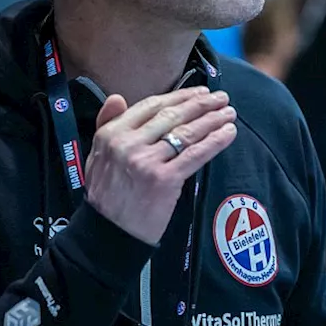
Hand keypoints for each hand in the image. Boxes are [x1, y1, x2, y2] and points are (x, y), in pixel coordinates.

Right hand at [84, 87, 237, 243]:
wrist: (109, 234)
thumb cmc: (107, 195)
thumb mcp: (96, 155)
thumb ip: (106, 124)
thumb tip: (118, 97)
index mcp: (110, 134)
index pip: (151, 106)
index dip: (180, 96)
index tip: (199, 92)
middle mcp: (127, 144)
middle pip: (173, 117)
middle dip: (201, 105)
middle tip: (221, 98)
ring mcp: (147, 161)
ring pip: (187, 133)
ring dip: (212, 120)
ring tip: (229, 113)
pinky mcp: (164, 179)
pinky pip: (196, 154)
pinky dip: (215, 141)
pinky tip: (228, 133)